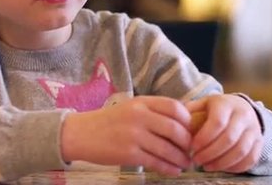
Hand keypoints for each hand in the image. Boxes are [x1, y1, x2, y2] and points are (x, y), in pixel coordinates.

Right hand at [61, 96, 192, 175]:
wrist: (80, 134)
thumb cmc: (108, 121)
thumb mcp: (130, 108)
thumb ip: (152, 112)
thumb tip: (182, 124)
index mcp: (141, 102)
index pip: (175, 107)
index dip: (188, 121)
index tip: (191, 131)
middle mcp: (139, 116)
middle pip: (176, 129)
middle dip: (188, 144)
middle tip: (191, 151)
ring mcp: (134, 135)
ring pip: (168, 149)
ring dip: (181, 159)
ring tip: (185, 163)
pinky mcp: (129, 154)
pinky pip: (156, 163)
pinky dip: (169, 168)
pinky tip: (173, 171)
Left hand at [185, 94, 262, 172]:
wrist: (241, 108)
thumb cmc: (215, 108)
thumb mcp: (202, 103)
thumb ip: (189, 111)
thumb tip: (175, 123)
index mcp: (226, 104)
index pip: (217, 122)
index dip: (204, 137)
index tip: (191, 147)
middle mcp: (243, 115)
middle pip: (229, 139)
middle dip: (211, 153)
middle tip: (196, 160)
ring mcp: (254, 130)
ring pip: (241, 151)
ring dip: (222, 162)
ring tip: (206, 167)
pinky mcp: (260, 143)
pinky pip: (251, 159)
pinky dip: (236, 167)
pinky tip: (221, 168)